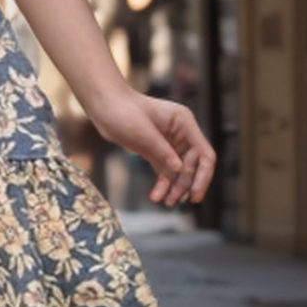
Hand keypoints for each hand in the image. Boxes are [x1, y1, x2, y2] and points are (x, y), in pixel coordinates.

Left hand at [87, 85, 216, 207]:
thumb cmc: (123, 110)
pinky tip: (155, 195)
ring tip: (166, 202)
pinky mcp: (154, 149)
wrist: (102, 104)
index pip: (204, 154)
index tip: (195, 194)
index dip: (203, 176)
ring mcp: (168, 142)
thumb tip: (179, 170)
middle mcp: (180, 133)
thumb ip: (162, 151)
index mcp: (184, 123)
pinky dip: (161, 183)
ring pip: (178, 171)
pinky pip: (164, 170)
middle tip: (174, 201)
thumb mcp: (143, 132)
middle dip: (185, 184)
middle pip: (192, 165)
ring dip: (174, 187)